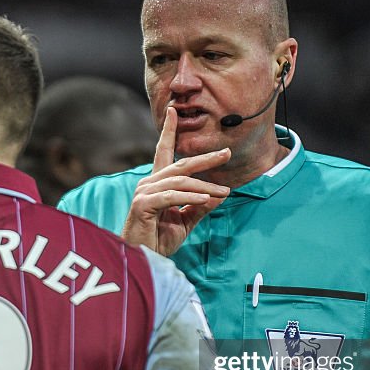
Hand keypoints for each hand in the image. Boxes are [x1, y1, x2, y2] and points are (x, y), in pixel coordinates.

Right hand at [121, 108, 231, 255]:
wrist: (143, 258)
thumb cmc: (158, 240)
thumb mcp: (185, 221)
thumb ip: (200, 206)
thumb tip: (221, 193)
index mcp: (156, 184)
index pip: (163, 152)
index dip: (169, 131)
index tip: (174, 111)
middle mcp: (148, 183)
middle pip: (180, 165)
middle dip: (205, 159)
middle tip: (227, 153)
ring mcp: (144, 192)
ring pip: (180, 182)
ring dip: (205, 187)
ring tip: (225, 192)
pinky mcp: (142, 205)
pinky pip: (172, 197)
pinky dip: (191, 197)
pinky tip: (207, 200)